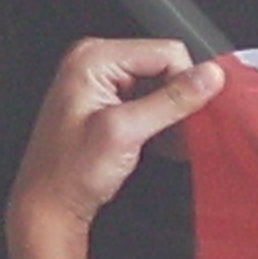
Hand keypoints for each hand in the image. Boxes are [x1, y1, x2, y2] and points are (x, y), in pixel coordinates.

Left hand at [5, 39, 225, 258]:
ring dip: (170, 115)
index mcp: (94, 58)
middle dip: (177, 101)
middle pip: (165, 66)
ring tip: (163, 143)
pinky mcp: (108, 102)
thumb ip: (171, 100)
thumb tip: (209, 76)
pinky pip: (149, 101)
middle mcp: (95, 62)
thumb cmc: (69, 173)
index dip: (185, 83)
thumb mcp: (125, 132)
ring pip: (161, 86)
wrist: (48, 207)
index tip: (187, 116)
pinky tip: (158, 143)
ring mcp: (101, 82)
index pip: (167, 51)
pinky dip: (160, 123)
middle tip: (174, 134)